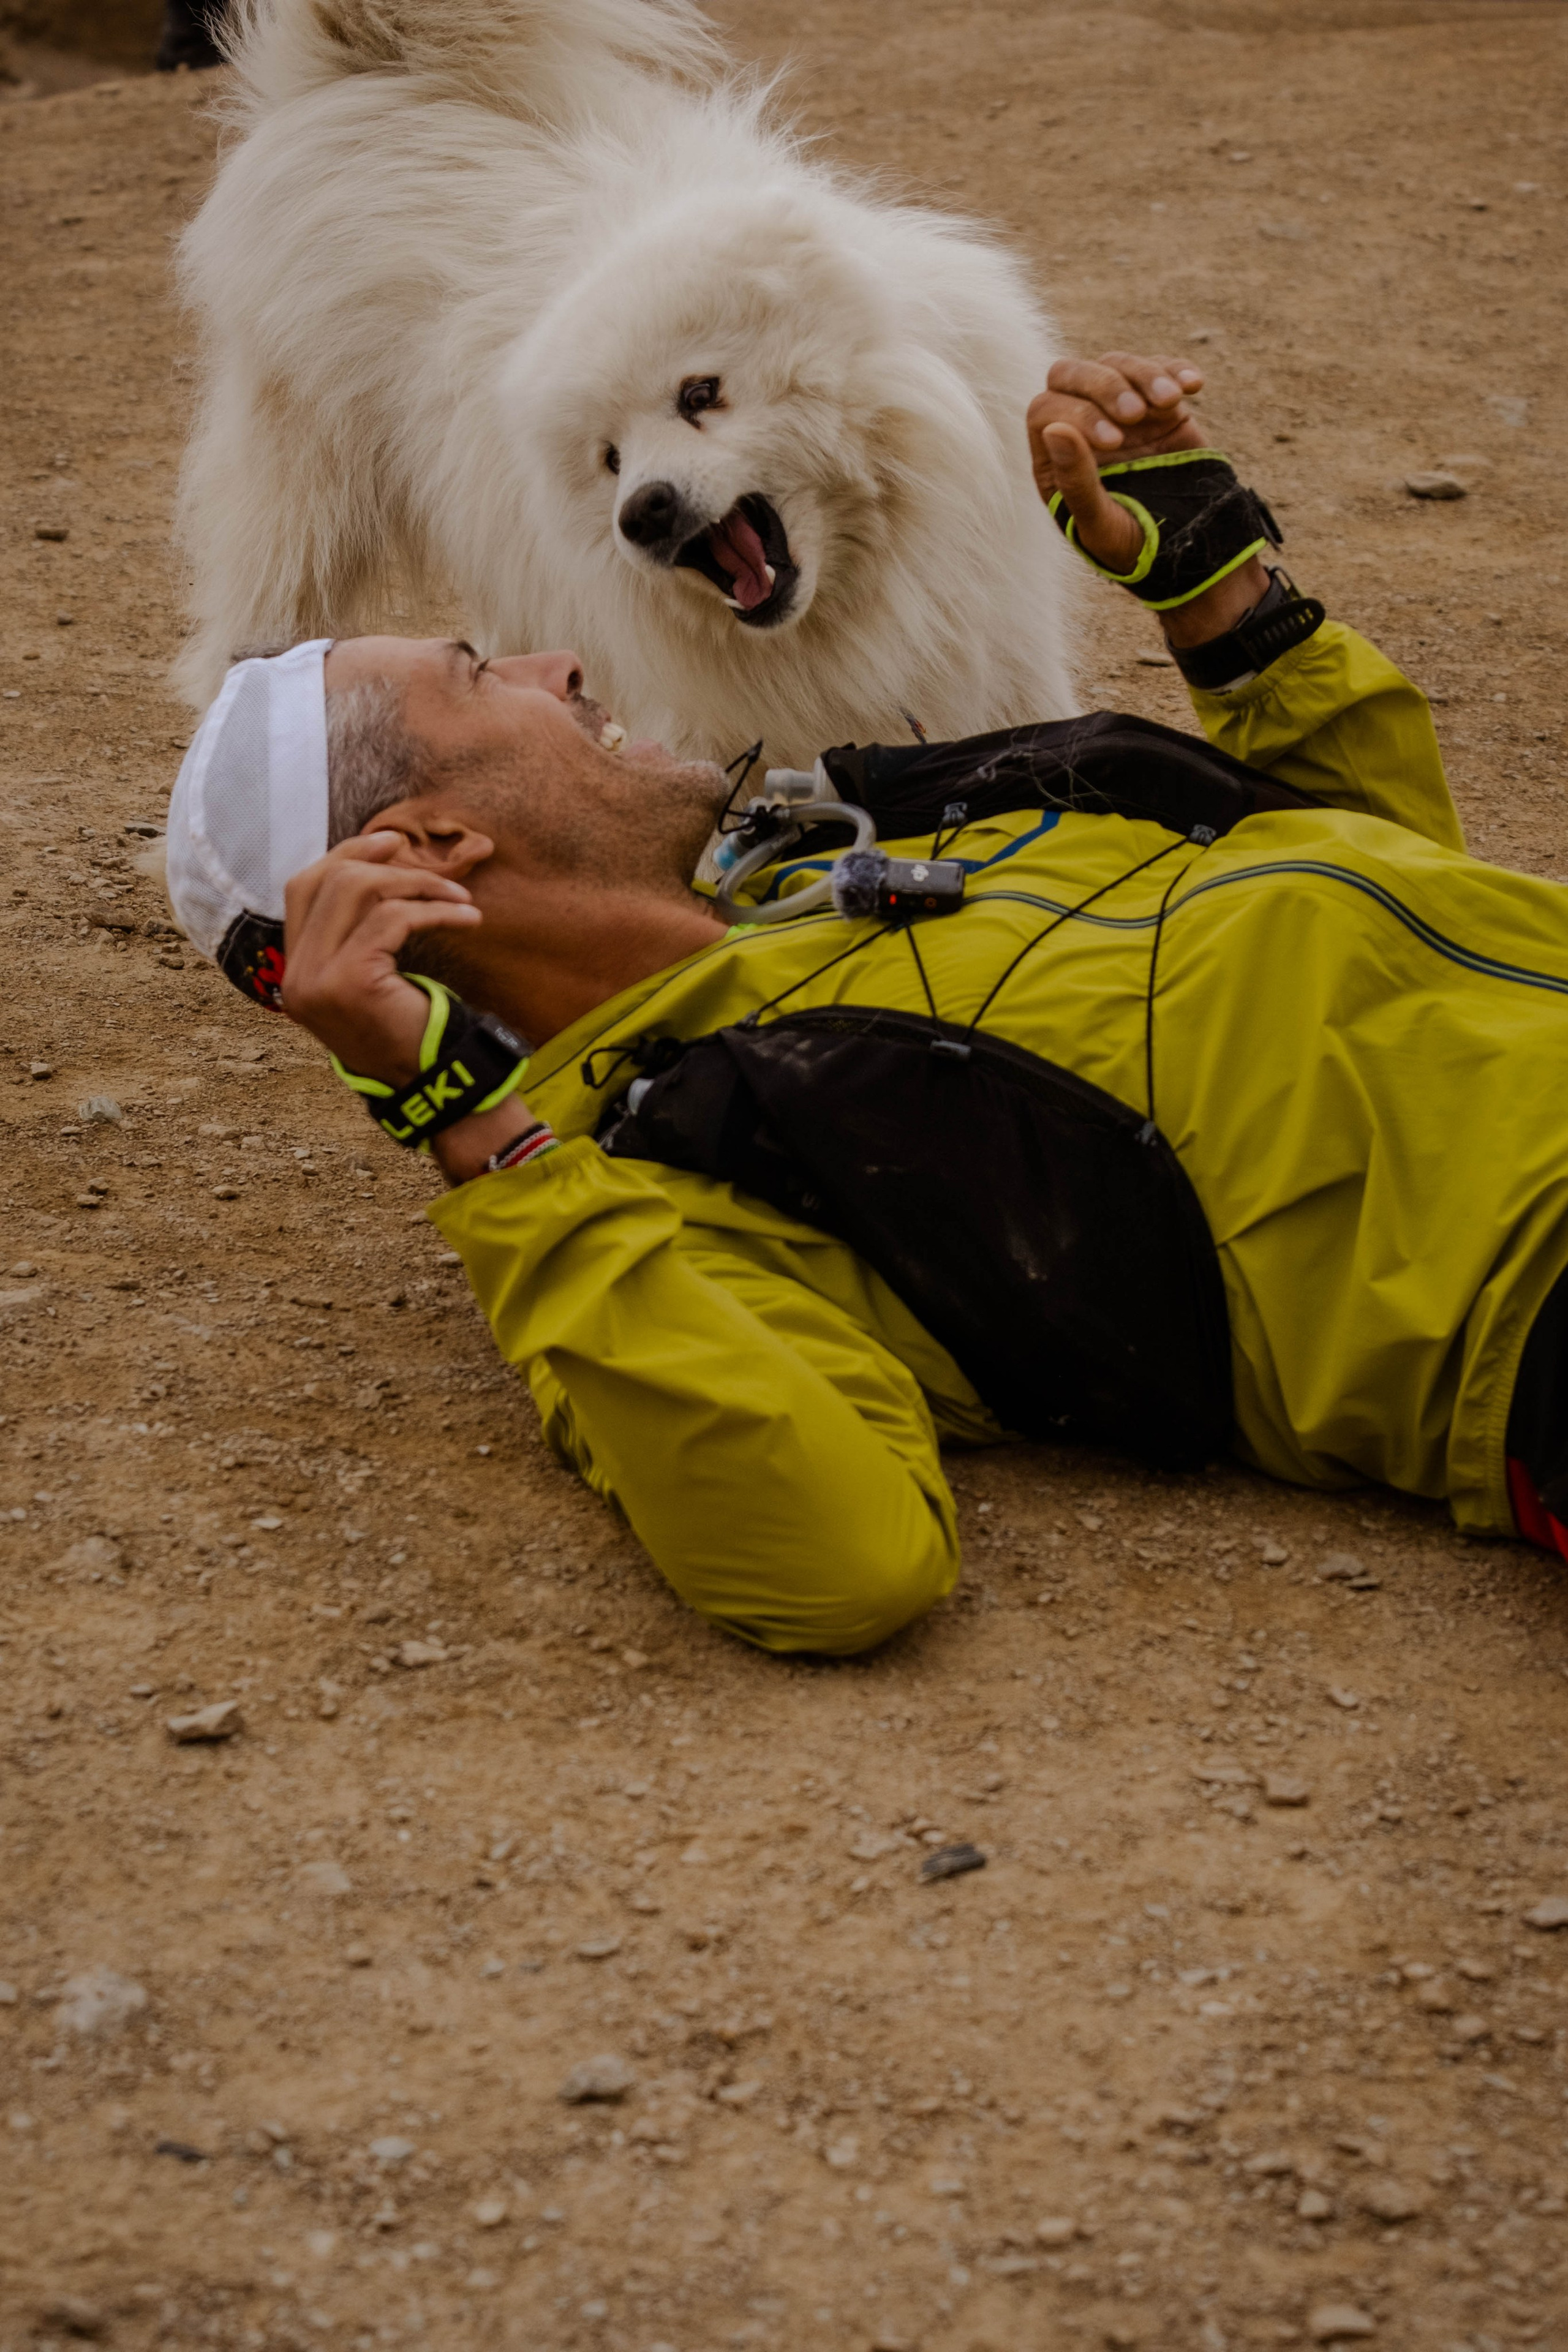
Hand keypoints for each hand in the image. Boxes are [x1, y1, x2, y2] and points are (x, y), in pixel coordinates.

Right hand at [282, 832, 540, 1184]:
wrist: (430, 1085)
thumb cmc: (409, 1027)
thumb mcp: (371, 975)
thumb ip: (356, 930)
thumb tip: (376, 863)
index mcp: (294, 968)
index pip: (302, 887)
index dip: (345, 856)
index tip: (392, 845)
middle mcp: (295, 975)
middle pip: (328, 880)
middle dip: (387, 865)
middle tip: (436, 870)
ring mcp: (316, 980)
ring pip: (359, 891)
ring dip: (419, 885)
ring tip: (460, 898)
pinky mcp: (350, 982)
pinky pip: (393, 919)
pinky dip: (437, 910)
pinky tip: (469, 918)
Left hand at [1027, 350, 1205, 573]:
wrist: (1190, 547)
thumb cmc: (1134, 546)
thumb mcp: (1101, 525)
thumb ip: (1075, 482)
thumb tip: (1053, 429)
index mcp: (1053, 459)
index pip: (1046, 410)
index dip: (1078, 415)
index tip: (1116, 443)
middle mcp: (1079, 428)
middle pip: (1070, 374)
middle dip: (1105, 385)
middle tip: (1137, 414)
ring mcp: (1118, 413)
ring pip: (1115, 365)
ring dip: (1144, 375)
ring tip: (1172, 402)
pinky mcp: (1157, 407)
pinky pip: (1159, 369)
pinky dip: (1175, 371)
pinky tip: (1194, 387)